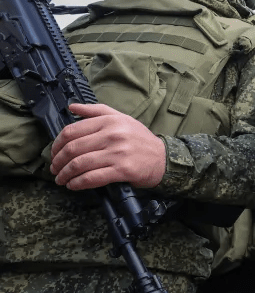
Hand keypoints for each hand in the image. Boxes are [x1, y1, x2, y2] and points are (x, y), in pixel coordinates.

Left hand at [50, 103, 165, 189]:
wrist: (163, 158)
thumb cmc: (140, 139)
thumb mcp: (122, 118)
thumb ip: (96, 111)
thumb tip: (72, 107)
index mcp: (110, 121)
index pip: (72, 131)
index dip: (57, 144)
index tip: (54, 153)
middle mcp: (113, 135)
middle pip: (73, 148)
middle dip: (58, 161)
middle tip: (54, 169)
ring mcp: (118, 153)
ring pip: (80, 164)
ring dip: (65, 174)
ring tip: (61, 179)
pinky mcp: (123, 170)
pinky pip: (93, 177)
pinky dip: (78, 183)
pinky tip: (73, 185)